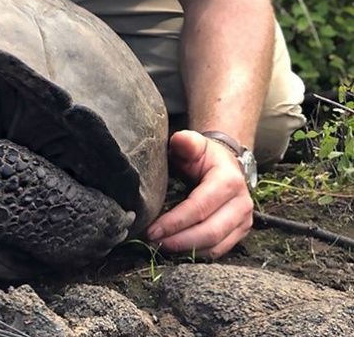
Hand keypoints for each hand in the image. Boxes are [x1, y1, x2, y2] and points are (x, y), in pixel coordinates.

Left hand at [146, 130, 253, 257]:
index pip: (199, 208)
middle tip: (152, 242)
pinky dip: (196, 254)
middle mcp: (241, 203)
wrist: (225, 164)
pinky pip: (218, 251)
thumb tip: (180, 140)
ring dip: (186, 251)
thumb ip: (186, 142)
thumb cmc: (204, 156)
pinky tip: (176, 250)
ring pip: (215, 246)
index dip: (174, 222)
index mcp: (228, 181)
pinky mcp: (240, 233)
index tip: (151, 230)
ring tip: (160, 247)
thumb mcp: (195, 144)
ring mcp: (243, 221)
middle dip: (178, 241)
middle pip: (209, 232)